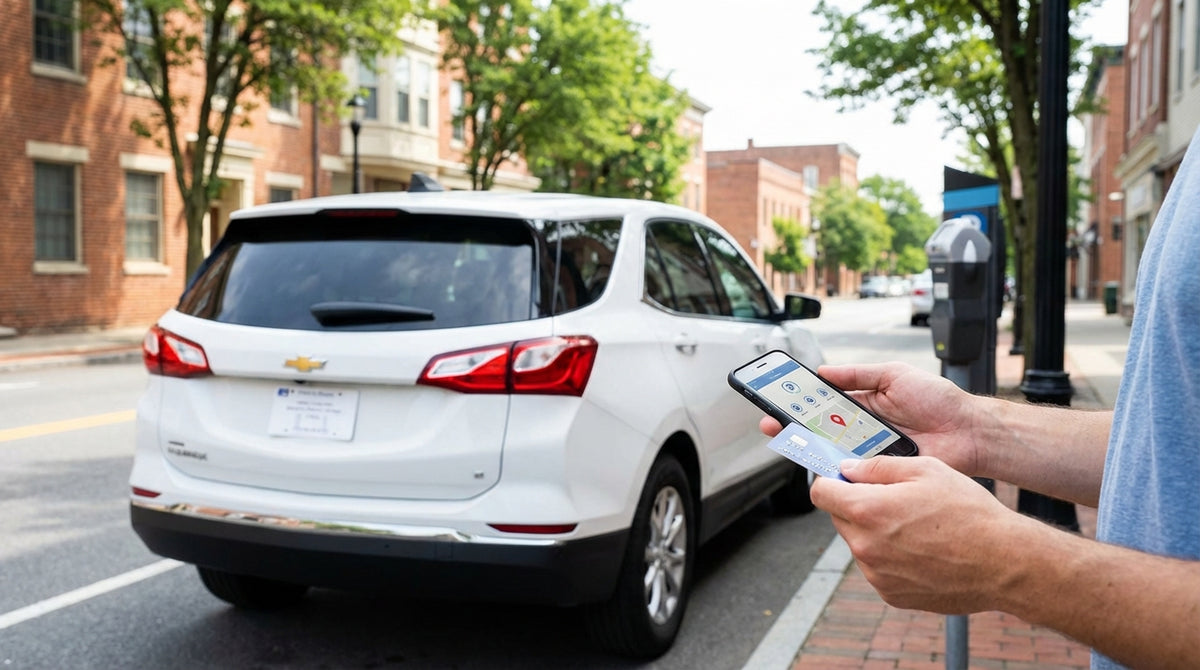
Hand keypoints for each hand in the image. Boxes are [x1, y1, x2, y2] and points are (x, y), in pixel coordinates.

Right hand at [759, 362, 983, 475]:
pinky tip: (824, 461)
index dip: (800, 402)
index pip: (824, 402)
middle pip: (821, 428)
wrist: (969, 432)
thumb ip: (858, 375)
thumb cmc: (938, 399)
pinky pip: (854, 470)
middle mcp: (863, 428)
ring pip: (833, 450)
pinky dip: (839, 467)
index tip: (778, 400)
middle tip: (773, 424)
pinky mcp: (880, 471)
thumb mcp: (894, 374)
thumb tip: (824, 372)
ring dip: (813, 446)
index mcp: (863, 403)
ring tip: (792, 439)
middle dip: (794, 426)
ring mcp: (870, 451)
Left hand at [811, 455, 1024, 613]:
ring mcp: (876, 575)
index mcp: (867, 511)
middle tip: (894, 500)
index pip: (821, 493)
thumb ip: (878, 467)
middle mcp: (864, 547)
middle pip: (840, 518)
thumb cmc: (969, 511)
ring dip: (875, 533)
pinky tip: (922, 551)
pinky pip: (877, 568)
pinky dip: (890, 558)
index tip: (844, 479)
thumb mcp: (926, 470)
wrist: (1004, 563)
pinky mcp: (891, 594)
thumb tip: (848, 469)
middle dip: (857, 505)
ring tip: (917, 528)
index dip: (831, 481)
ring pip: (859, 544)